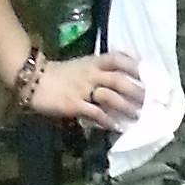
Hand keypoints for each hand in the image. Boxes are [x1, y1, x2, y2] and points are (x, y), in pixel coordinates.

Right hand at [18, 45, 140, 128]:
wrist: (33, 80)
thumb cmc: (58, 75)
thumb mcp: (80, 67)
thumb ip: (97, 73)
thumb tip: (118, 84)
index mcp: (92, 62)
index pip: (117, 59)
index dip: (133, 65)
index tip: (148, 73)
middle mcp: (91, 74)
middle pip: (119, 80)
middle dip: (136, 91)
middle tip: (150, 101)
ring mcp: (83, 89)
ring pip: (111, 97)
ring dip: (126, 107)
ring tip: (138, 116)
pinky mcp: (75, 104)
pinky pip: (96, 113)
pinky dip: (108, 120)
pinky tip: (116, 126)